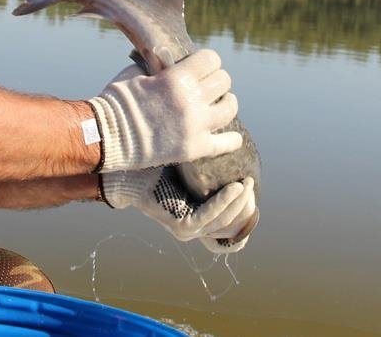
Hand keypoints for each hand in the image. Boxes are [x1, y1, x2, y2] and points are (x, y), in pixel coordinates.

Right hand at [87, 49, 240, 172]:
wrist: (106, 137)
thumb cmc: (117, 102)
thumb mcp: (137, 72)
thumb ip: (158, 65)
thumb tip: (167, 58)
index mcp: (176, 78)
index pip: (211, 59)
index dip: (207, 61)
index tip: (202, 66)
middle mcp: (190, 100)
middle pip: (224, 81)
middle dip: (217, 80)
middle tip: (209, 86)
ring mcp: (195, 126)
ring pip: (230, 108)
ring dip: (226, 104)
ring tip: (221, 105)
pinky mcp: (194, 148)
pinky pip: (226, 143)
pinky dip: (231, 140)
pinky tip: (231, 137)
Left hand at [102, 167, 257, 251]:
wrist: (129, 169)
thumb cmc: (157, 164)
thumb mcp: (190, 168)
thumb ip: (209, 168)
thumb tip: (233, 149)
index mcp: (197, 217)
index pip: (230, 228)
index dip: (245, 214)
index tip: (251, 190)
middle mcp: (194, 228)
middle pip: (231, 224)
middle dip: (245, 204)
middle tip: (250, 181)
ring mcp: (187, 231)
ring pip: (223, 221)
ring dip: (238, 202)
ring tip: (246, 182)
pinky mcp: (181, 227)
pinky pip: (208, 216)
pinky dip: (223, 202)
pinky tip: (233, 186)